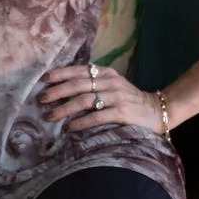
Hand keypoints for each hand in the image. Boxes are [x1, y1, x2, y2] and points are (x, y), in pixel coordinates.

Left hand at [39, 62, 169, 134]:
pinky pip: (96, 117)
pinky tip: (69, 128)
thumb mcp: (112, 86)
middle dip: (57, 92)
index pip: (79, 70)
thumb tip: (64, 90)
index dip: (60, 74)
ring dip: (64, 109)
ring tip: (49, 116)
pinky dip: (80, 122)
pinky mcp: (122, 113)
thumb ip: (94, 84)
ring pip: (84, 100)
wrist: (157, 111)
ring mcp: (117, 97)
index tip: (43, 79)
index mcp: (106, 73)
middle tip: (41, 99)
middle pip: (78, 85)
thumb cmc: (129, 100)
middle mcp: (110, 82)